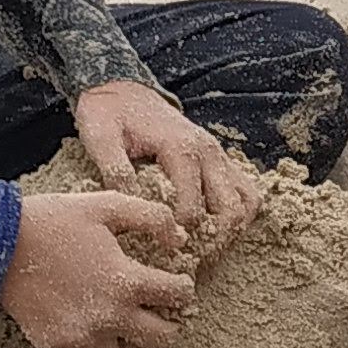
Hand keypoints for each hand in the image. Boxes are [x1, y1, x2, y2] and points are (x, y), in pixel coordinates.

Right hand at [0, 189, 197, 347]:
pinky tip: (86, 325)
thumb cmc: (55, 220)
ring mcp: (80, 336)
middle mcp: (109, 316)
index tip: (177, 283)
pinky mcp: (55, 345)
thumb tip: (180, 241)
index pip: (178, 295)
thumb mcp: (107, 205)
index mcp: (126, 281)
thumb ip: (152, 218)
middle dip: (167, 325)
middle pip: (161, 339)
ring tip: (121, 328)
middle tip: (157, 314)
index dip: (183, 287)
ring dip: (127, 346)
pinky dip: (89, 347)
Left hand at [72, 80, 258, 250]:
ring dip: (234, 228)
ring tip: (209, 248)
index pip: (192, 206)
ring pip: (247, 200)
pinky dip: (241, 212)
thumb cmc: (109, 114)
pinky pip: (246, 189)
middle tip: (194, 259)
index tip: (162, 248)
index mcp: (180, 148)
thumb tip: (133, 205)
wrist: (122, 88)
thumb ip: (114, 169)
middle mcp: (207, 151)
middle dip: (215, 239)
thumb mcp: (100, 137)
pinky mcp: (219, 157)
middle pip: (230, 208)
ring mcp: (217, 154)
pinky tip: (219, 228)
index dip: (180, 234)